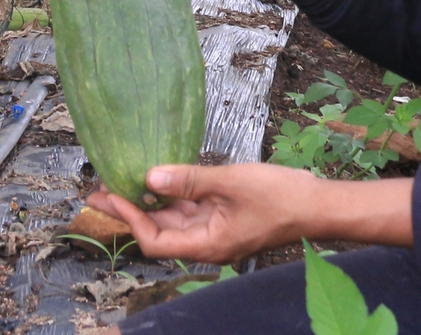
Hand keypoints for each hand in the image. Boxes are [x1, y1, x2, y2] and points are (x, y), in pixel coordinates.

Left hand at [87, 164, 415, 263]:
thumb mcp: (230, 183)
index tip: (112, 195)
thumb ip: (190, 179)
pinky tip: (161, 176)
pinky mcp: (226, 215)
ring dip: (150, 201)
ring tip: (123, 180)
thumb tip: (149, 175)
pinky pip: (192, 208)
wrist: (319, 204)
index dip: (131, 219)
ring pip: (174, 218)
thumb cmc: (280, 196)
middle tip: (102, 189)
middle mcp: (208, 242)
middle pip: (160, 230)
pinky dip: (175, 194)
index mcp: (208, 244)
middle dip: (131, 210)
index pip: (156, 240)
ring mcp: (217, 229)